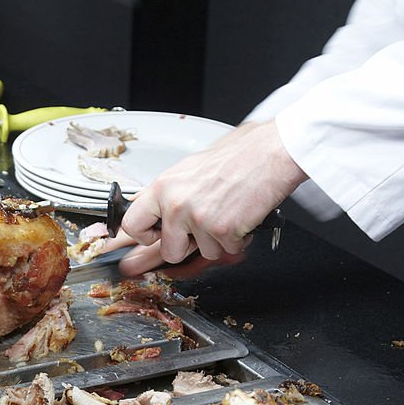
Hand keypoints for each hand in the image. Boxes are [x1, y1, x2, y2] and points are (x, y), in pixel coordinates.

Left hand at [122, 120, 305, 262]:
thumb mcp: (189, 168)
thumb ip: (167, 192)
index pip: (132, 225)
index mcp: (163, 187)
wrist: (271, 152)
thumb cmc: (237, 156)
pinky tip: (241, 216)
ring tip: (228, 213)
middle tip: (202, 230)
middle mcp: (176, 204)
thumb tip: (147, 209)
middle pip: (169, 251)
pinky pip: (227, 250)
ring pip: (203, 253)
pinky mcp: (223, 230)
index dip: (146, 236)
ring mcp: (199, 219)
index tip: (157, 235)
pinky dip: (238, 238)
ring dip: (218, 240)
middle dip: (187, 247)